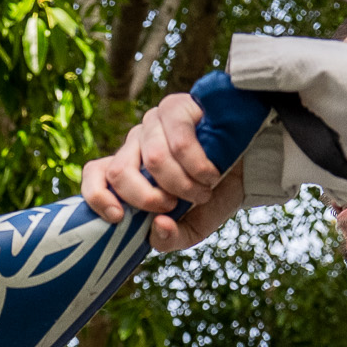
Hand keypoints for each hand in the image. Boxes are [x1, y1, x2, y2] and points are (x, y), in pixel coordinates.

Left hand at [80, 90, 248, 251]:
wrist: (252, 166)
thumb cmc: (216, 195)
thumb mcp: (192, 228)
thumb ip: (169, 239)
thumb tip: (155, 228)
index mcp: (129, 170)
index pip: (94, 175)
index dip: (97, 197)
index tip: (117, 218)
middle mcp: (136, 144)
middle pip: (120, 171)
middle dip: (149, 199)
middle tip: (175, 205)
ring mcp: (153, 122)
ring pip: (153, 159)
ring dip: (184, 184)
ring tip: (204, 189)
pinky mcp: (176, 107)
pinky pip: (178, 140)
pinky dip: (198, 165)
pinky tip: (212, 172)